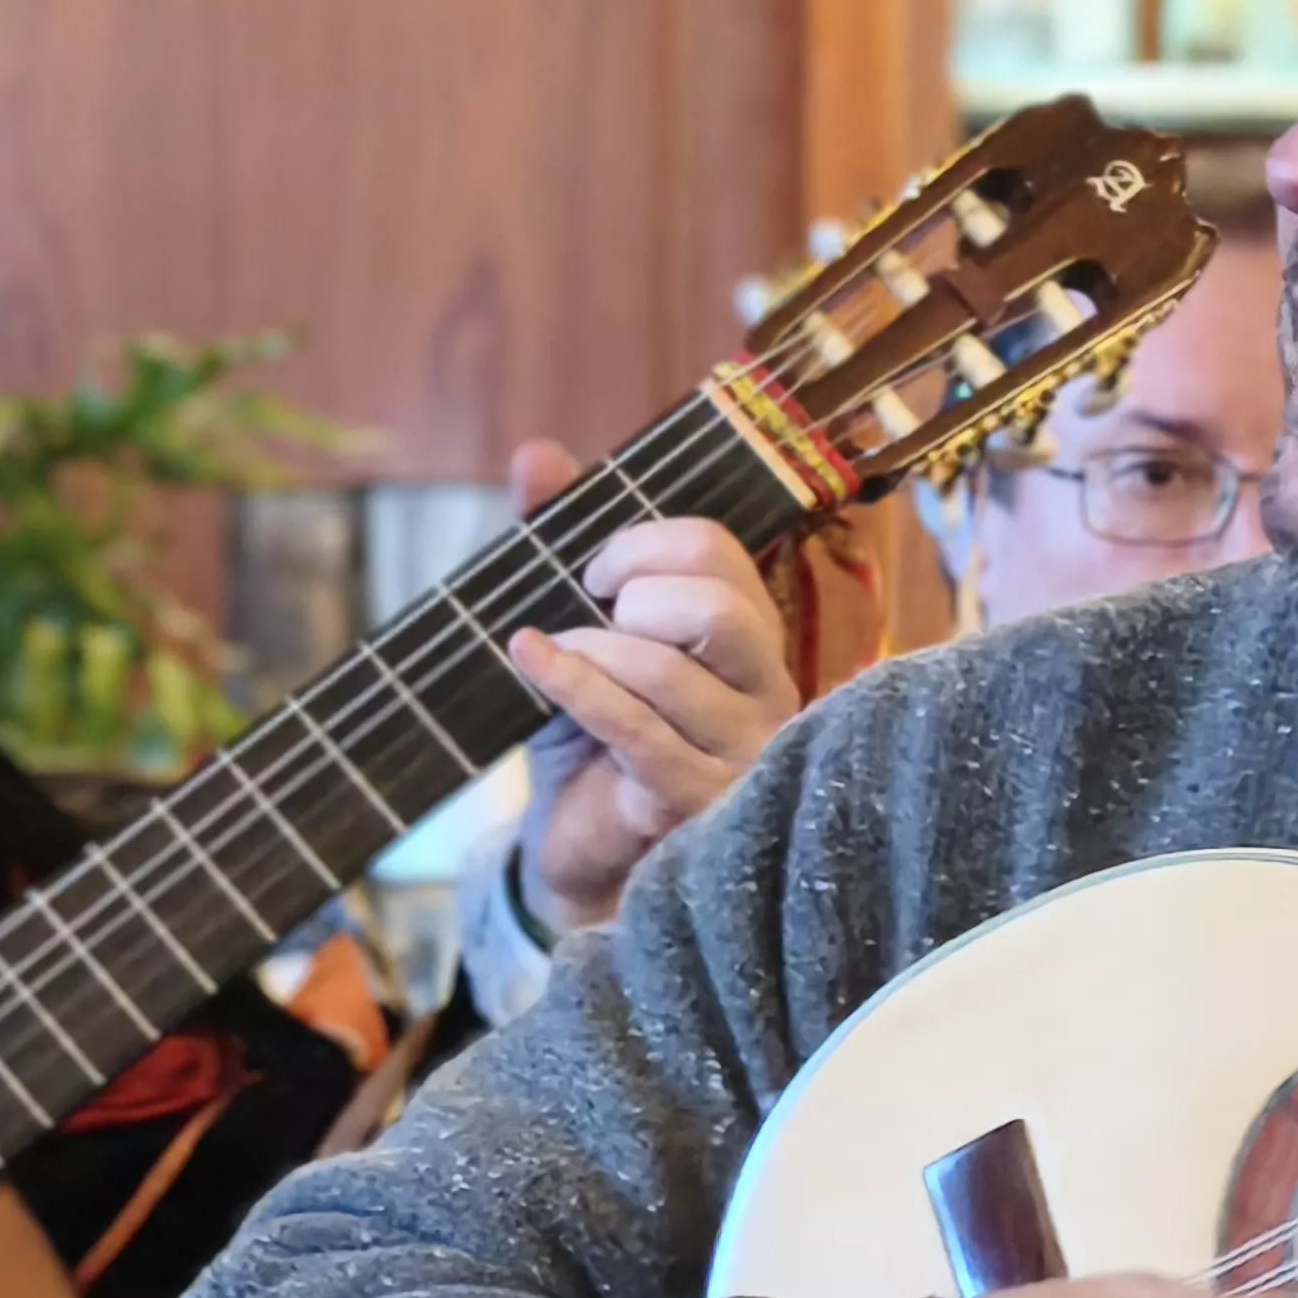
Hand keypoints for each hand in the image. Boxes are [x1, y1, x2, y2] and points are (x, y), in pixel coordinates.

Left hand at [499, 438, 801, 928]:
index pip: (721, 553)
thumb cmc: (588, 729)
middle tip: (585, 611)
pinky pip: (634, 728)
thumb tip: (536, 453)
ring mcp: (739, 754)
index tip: (590, 569)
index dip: (641, 544)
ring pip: (668, 670)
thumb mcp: (575, 626)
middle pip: (718, 606)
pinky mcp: (695, 804)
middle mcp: (765, 690)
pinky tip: (532, 660)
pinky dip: (572, 684)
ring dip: (589, 650)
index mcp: (749, 634)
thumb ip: (558, 538)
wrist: (576, 844)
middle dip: (631, 592)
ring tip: (551, 654)